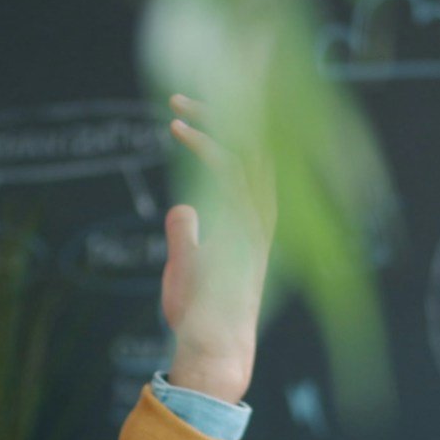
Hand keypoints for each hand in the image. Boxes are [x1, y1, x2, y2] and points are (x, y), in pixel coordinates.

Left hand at [161, 93, 274, 402]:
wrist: (214, 353)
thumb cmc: (200, 316)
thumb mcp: (188, 265)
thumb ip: (188, 233)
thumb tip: (184, 208)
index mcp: (255, 221)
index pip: (252, 159)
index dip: (230, 126)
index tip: (191, 108)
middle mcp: (261, 217)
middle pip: (258, 144)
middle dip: (235, 106)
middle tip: (194, 87)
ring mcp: (255, 223)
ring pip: (247, 151)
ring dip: (214, 120)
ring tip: (178, 103)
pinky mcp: (242, 230)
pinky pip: (231, 174)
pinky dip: (208, 146)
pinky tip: (181, 129)